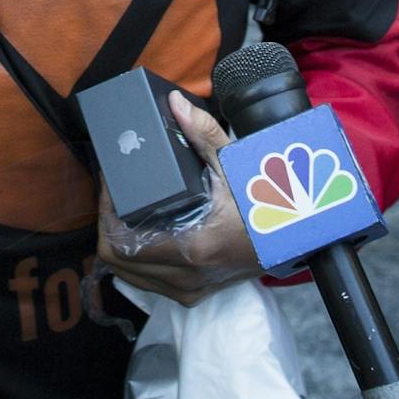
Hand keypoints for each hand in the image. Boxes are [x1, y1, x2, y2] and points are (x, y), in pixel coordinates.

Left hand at [95, 92, 258, 305]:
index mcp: (193, 248)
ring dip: (120, 244)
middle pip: (117, 261)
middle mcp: (187, 276)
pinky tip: (141, 233)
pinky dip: (137, 260)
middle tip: (113, 194)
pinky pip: (148, 282)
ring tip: (123, 210)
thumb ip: (203, 134)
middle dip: (107, 225)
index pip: (121, 244)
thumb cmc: (265, 204)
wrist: (293, 240)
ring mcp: (189, 290)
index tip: (109, 184)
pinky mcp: (192, 294)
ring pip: (129, 274)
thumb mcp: (234, 166)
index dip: (106, 213)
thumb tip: (175, 104)